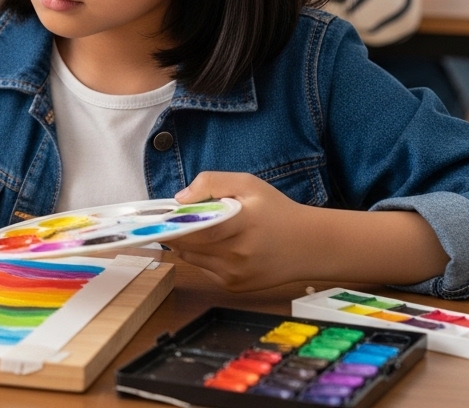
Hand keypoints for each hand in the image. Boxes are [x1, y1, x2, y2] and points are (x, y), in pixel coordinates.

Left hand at [161, 171, 317, 291]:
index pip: (194, 228)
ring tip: (195, 229)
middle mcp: (237, 254)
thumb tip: (180, 198)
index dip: (172, 223)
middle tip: (169, 220)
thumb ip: (212, 183)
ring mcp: (235, 274)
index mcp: (241, 224)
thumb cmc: (278, 211)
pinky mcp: (234, 286)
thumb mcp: (247, 183)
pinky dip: (202, 257)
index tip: (158, 216)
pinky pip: (204, 270)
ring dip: (186, 244)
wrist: (310, 246)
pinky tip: (216, 245)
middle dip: (174, 232)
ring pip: (191, 259)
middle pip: (187, 245)